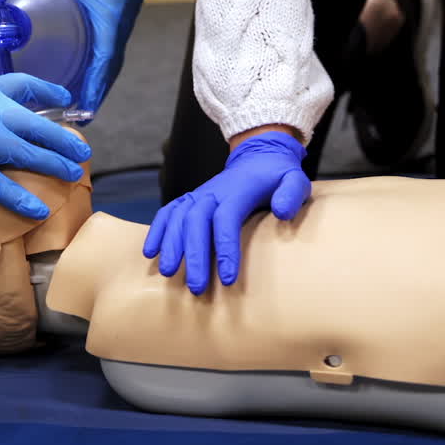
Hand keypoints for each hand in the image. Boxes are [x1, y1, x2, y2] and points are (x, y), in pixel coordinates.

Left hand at [0, 0, 151, 117]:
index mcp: (108, 21)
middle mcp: (117, 34)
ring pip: (108, 73)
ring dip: (96, 93)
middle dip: (93, 99)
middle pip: (106, 76)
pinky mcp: (116, 34)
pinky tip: (83, 91)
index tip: (83, 107)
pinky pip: (108, 64)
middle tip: (74, 121)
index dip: (94, 86)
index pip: (103, 61)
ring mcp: (118, 36)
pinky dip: (97, 80)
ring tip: (77, 115)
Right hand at [0, 73, 92, 218]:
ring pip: (31, 154)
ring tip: (74, 174)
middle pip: (39, 126)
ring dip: (56, 164)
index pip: (23, 86)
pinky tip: (41, 209)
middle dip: (64, 139)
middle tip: (82, 150)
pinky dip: (24, 200)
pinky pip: (4, 186)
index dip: (48, 90)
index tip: (65, 96)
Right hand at [142, 131, 309, 294]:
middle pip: (196, 222)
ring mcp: (198, 195)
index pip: (226, 219)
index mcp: (238, 191)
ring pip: (178, 218)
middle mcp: (213, 192)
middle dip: (194, 256)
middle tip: (196, 288)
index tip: (228, 278)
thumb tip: (281, 212)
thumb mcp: (295, 179)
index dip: (226, 248)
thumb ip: (291, 193)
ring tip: (168, 273)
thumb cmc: (278, 175)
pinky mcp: (189, 199)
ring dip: (171, 245)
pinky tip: (150, 253)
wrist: (258, 156)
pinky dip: (157, 230)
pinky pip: (168, 212)